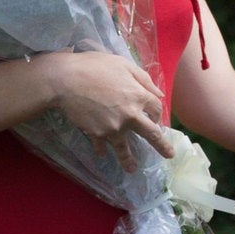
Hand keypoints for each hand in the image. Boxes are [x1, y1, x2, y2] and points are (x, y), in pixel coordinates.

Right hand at [43, 51, 171, 163]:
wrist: (66, 80)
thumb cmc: (95, 67)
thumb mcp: (124, 65)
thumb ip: (144, 79)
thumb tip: (159, 94)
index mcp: (139, 96)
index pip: (156, 109)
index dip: (156, 112)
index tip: (154, 116)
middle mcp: (130, 116)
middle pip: (152, 134)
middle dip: (161, 146)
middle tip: (168, 155)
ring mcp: (114, 128)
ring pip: (125, 148)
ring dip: (128, 160)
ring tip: (132, 169)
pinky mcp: (97, 134)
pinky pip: (102, 145)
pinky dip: (101, 149)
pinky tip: (102, 153)